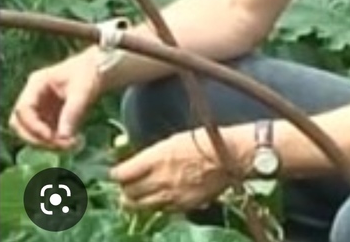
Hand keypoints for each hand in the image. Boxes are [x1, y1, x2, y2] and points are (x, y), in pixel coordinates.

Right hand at [9, 51, 102, 149]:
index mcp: (37, 83)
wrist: (102, 68)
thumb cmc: (91, 72)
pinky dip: (56, 141)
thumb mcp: (84, 89)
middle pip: (21, 124)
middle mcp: (34, 96)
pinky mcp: (49, 117)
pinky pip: (45, 134)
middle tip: (60, 146)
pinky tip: (73, 143)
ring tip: (71, 146)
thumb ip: (73, 111)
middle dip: (38, 138)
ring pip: (32, 132)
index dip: (34, 126)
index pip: (23, 109)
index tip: (52, 136)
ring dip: (47, 143)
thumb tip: (64, 137)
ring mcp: (40, 108)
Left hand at [109, 128, 240, 212]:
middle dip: (124, 189)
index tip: (117, 172)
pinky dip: (155, 205)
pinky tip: (159, 198)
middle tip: (125, 185)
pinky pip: (160, 210)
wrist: (232, 155)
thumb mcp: (175, 139)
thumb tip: (137, 163)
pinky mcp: (183, 206)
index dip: (117, 173)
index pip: (123, 173)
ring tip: (135, 196)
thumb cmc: (206, 140)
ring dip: (135, 201)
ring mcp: (172, 195)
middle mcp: (161, 179)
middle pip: (128, 193)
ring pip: (140, 206)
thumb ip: (154, 154)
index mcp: (158, 157)